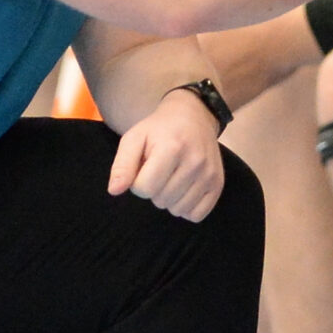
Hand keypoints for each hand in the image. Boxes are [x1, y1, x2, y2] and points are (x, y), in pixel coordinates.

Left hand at [108, 88, 225, 221]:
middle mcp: (195, 162)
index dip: (137, 183)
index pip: (145, 188)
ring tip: (172, 177)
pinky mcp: (218, 184)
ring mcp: (209, 174)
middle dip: (154, 189)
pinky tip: (184, 190)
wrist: (194, 117)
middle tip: (160, 170)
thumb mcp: (134, 138)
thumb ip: (122, 165)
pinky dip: (186, 208)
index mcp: (172, 148)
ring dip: (169, 199)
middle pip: (161, 200)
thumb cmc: (159, 130)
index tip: (144, 169)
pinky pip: (196, 215)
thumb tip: (114, 191)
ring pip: (178, 210)